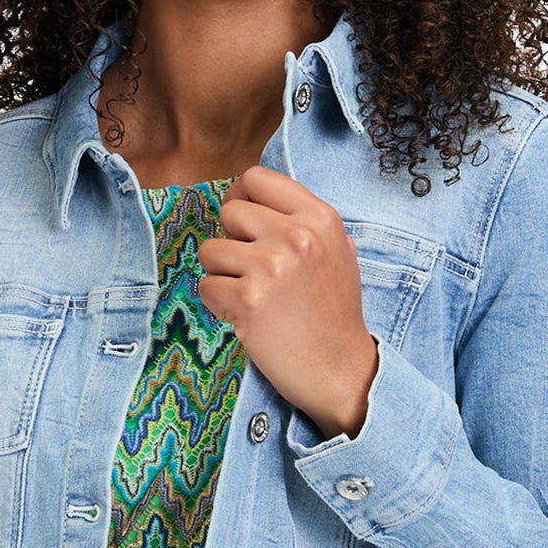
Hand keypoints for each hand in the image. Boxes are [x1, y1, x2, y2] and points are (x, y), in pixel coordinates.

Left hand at [198, 165, 378, 438]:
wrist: (340, 370)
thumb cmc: (334, 313)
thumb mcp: (337, 251)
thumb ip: (302, 222)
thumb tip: (253, 200)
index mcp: (320, 218)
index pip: (256, 178)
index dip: (241, 198)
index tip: (242, 223)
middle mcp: (296, 236)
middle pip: (230, 211)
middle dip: (232, 240)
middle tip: (253, 271)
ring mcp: (271, 267)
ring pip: (210, 250)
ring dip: (223, 274)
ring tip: (253, 296)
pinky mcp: (248, 300)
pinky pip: (206, 286)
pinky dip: (219, 305)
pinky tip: (247, 318)